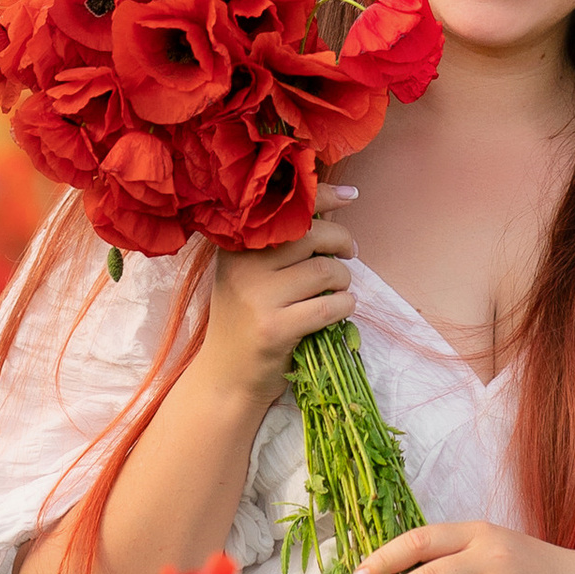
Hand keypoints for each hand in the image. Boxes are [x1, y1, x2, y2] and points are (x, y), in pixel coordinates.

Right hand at [200, 200, 356, 403]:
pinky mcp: (274, 329)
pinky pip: (329, 306)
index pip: (283, 209)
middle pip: (311, 234)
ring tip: (339, 289)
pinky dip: (346, 306)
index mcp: (236, 248)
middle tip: (349, 253)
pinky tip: (341, 310)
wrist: (225, 378)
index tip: (350, 195)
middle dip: (342, 241)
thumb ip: (279, 246)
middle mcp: (242, 267)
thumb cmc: (246, 321)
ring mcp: (257, 299)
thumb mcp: (249, 276)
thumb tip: (329, 207)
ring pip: (325, 271)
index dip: (322, 195)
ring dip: (344, 279)